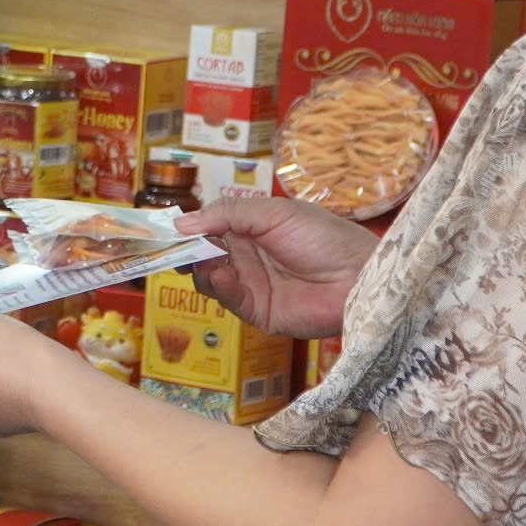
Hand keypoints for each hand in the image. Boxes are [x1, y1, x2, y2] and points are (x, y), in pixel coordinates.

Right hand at [174, 196, 376, 341]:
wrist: (359, 276)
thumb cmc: (324, 236)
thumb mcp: (274, 213)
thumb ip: (227, 214)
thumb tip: (182, 221)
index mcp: (251, 229)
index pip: (209, 227)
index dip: (189, 227)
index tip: (166, 227)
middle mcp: (247, 257)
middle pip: (203, 255)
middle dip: (186, 250)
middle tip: (170, 246)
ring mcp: (251, 285)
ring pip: (209, 278)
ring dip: (200, 267)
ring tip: (199, 258)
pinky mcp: (258, 312)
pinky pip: (228, 299)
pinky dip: (217, 286)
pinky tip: (219, 274)